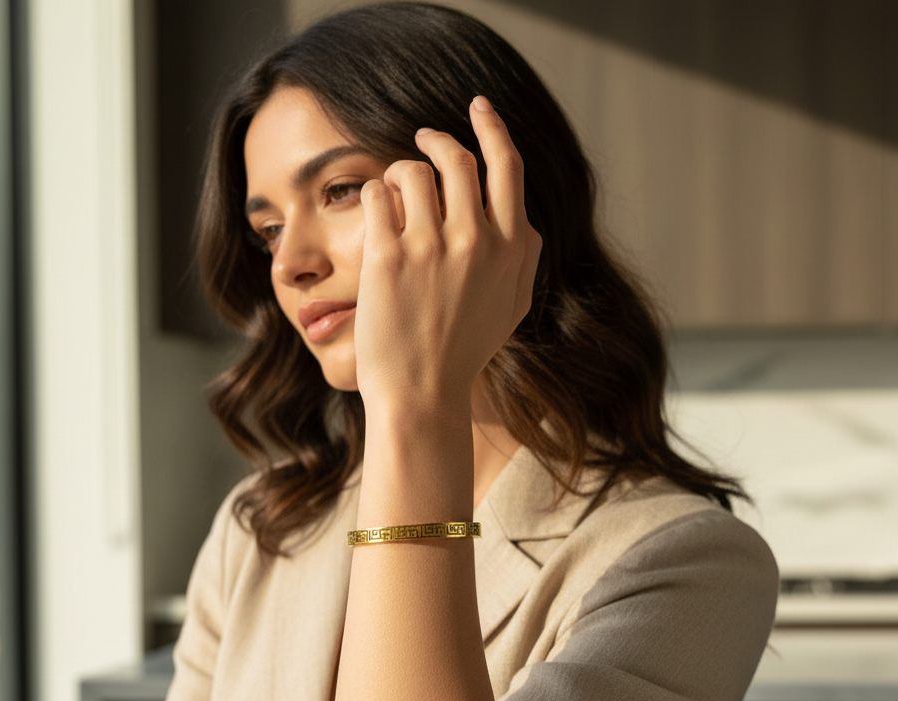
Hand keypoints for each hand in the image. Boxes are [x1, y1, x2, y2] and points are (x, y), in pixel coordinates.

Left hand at [353, 95, 540, 415]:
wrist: (422, 394)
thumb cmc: (462, 354)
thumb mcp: (512, 308)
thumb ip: (523, 259)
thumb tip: (524, 221)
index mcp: (511, 248)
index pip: (507, 166)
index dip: (492, 128)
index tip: (479, 108)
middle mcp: (478, 241)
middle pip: (457, 159)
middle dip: (436, 141)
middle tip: (422, 139)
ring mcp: (433, 247)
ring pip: (412, 170)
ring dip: (399, 173)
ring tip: (393, 195)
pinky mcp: (389, 257)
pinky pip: (377, 195)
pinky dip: (373, 195)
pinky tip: (375, 214)